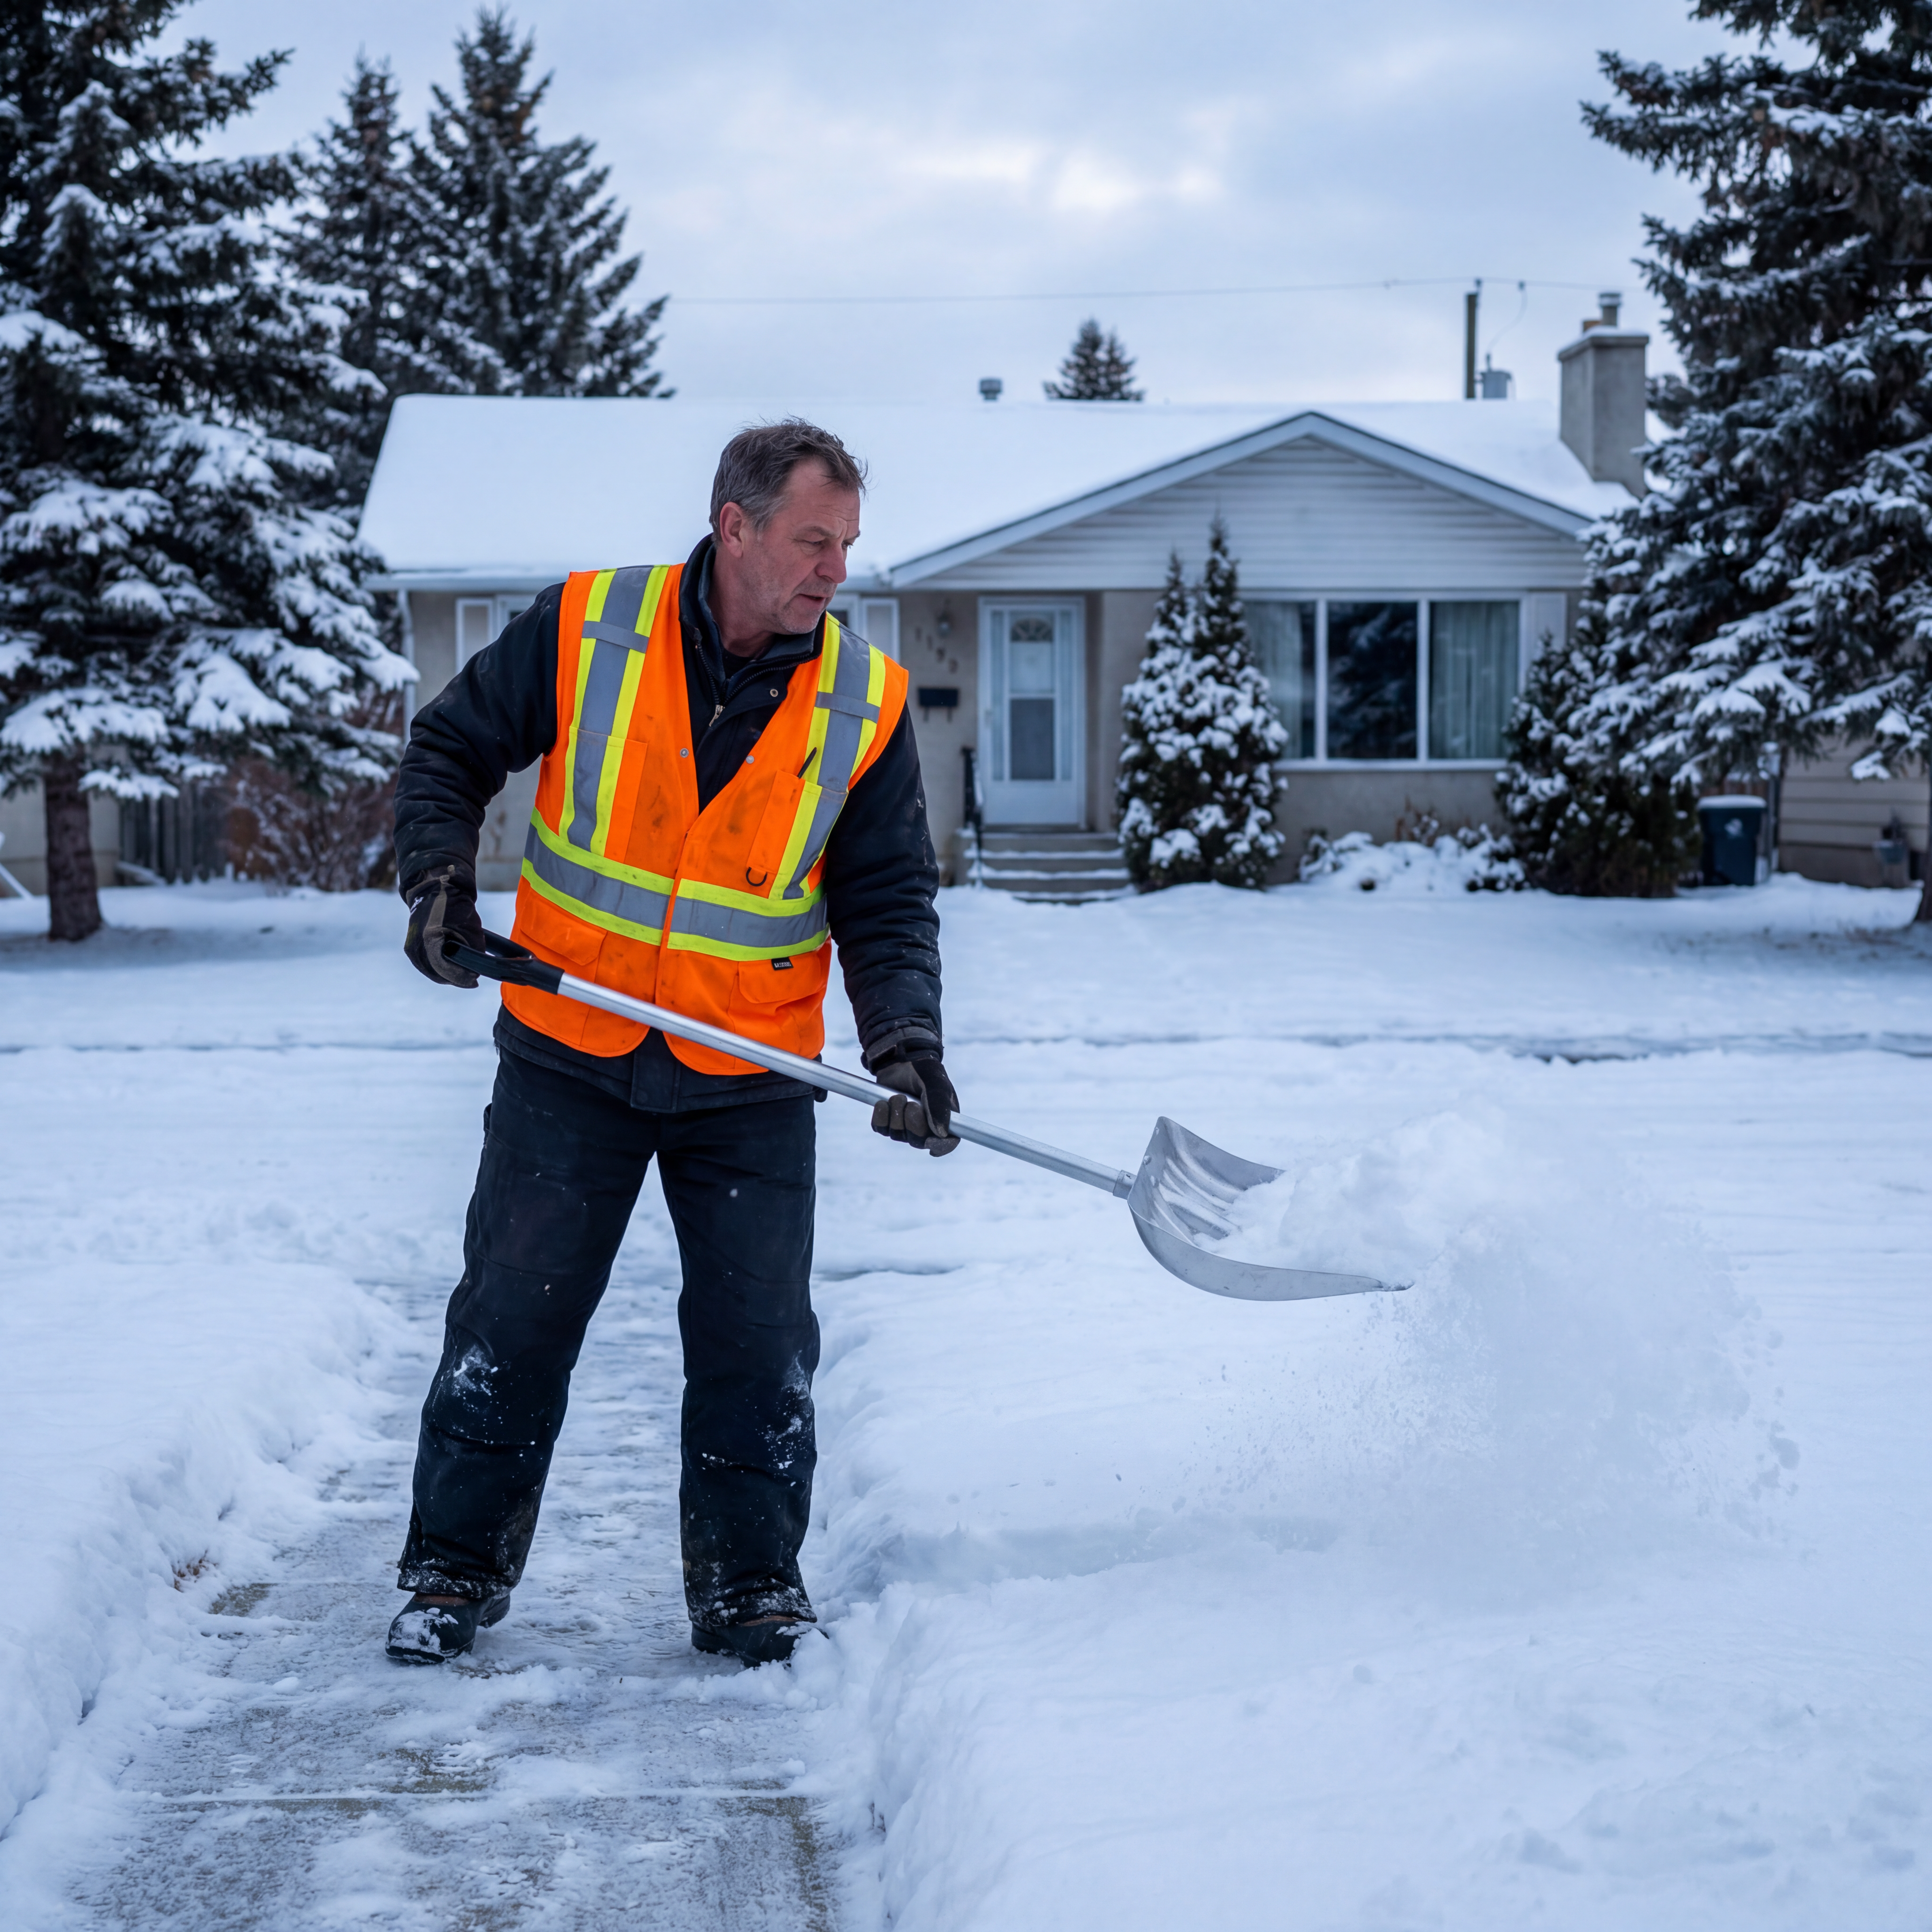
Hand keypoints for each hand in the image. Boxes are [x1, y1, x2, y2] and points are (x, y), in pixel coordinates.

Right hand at [404, 863, 484, 987]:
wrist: (434, 890)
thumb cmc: (455, 906)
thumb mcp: (472, 928)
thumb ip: (474, 951)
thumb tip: (475, 970)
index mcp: (430, 939)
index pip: (446, 969)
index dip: (462, 978)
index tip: (475, 981)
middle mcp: (417, 946)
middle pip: (438, 974)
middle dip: (456, 979)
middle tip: (472, 980)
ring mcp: (411, 948)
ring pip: (431, 972)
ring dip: (447, 975)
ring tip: (463, 976)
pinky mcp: (410, 948)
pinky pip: (426, 965)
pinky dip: (439, 969)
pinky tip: (451, 969)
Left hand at [869, 1049, 959, 1155]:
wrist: (900, 1059)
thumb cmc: (924, 1071)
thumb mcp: (935, 1084)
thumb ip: (939, 1106)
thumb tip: (941, 1133)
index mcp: (944, 1120)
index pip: (945, 1144)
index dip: (939, 1146)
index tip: (930, 1140)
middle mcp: (925, 1127)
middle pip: (918, 1142)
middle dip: (912, 1123)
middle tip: (910, 1103)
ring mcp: (905, 1126)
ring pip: (897, 1135)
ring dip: (895, 1114)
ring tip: (898, 1095)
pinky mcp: (887, 1121)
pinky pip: (880, 1128)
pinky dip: (881, 1116)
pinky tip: (883, 1102)